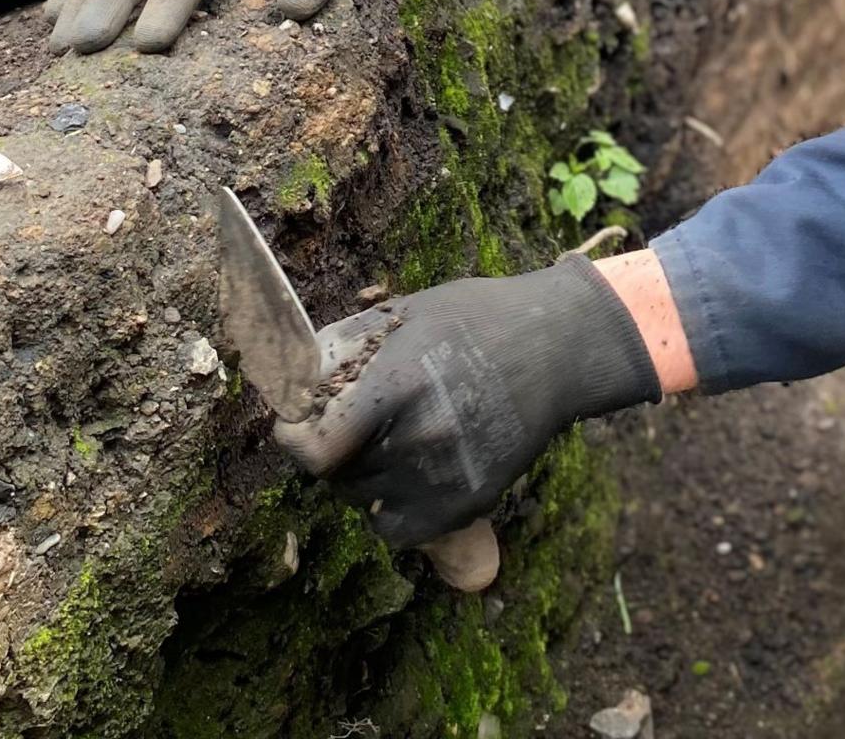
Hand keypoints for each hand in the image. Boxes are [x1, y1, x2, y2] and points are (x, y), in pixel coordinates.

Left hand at [274, 258, 661, 548]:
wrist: (555, 347)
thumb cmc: (472, 319)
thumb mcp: (401, 316)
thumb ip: (341, 352)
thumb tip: (289, 386)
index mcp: (397, 386)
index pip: (311, 448)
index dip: (295, 436)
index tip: (296, 424)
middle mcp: (420, 439)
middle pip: (334, 473)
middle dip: (335, 447)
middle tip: (363, 418)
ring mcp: (446, 477)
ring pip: (362, 499)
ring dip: (364, 474)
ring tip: (397, 433)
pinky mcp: (467, 503)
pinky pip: (397, 529)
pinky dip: (390, 508)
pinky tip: (408, 472)